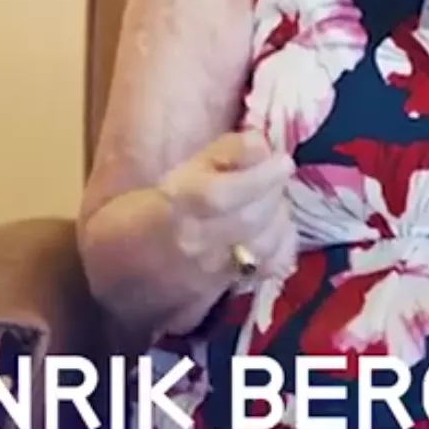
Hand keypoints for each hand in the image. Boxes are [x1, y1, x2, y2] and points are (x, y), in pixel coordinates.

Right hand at [158, 132, 298, 281]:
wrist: (144, 255)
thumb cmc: (172, 199)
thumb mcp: (192, 164)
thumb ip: (229, 150)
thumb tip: (264, 144)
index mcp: (181, 200)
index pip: (222, 194)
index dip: (260, 176)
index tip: (282, 161)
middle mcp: (196, 238)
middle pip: (250, 218)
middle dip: (275, 192)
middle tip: (279, 175)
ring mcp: (214, 267)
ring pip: (264, 244)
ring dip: (281, 216)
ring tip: (275, 199)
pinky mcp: (231, 283)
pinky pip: (272, 266)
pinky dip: (285, 244)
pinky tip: (278, 227)